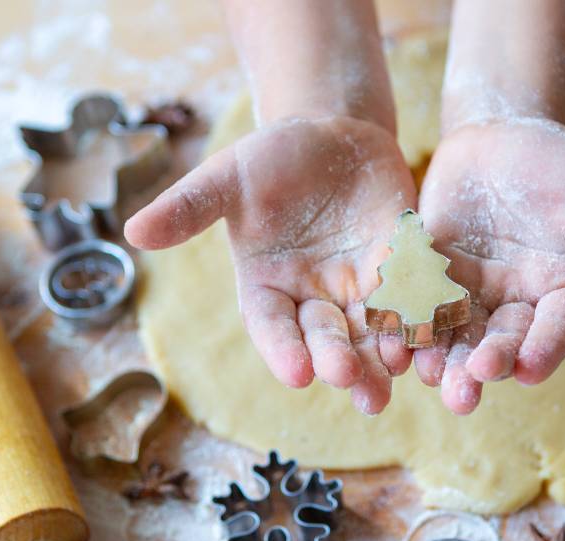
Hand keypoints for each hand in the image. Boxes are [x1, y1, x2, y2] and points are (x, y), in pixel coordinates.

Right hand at [125, 116, 417, 414]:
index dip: (283, 350)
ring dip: (383, 355)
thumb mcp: (227, 176)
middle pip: (325, 337)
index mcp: (267, 287)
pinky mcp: (402, 269)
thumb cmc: (270, 157)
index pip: (272, 327)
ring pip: (370, 331)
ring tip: (396, 378)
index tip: (298, 376)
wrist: (332, 133)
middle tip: (350, 381)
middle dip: (338, 359)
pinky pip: (412, 299)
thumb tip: (131, 232)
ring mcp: (359, 287)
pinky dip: (420, 317)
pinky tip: (433, 336)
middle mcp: (313, 298)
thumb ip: (189, 207)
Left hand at [414, 118, 564, 414]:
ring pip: (460, 336)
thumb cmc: (559, 157)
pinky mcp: (434, 280)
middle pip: (506, 342)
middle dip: (486, 366)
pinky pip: (421, 309)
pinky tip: (391, 342)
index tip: (526, 370)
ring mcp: (476, 294)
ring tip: (429, 378)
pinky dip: (409, 326)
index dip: (545, 347)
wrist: (499, 136)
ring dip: (444, 360)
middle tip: (466, 391)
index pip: (561, 325)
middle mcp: (521, 300)